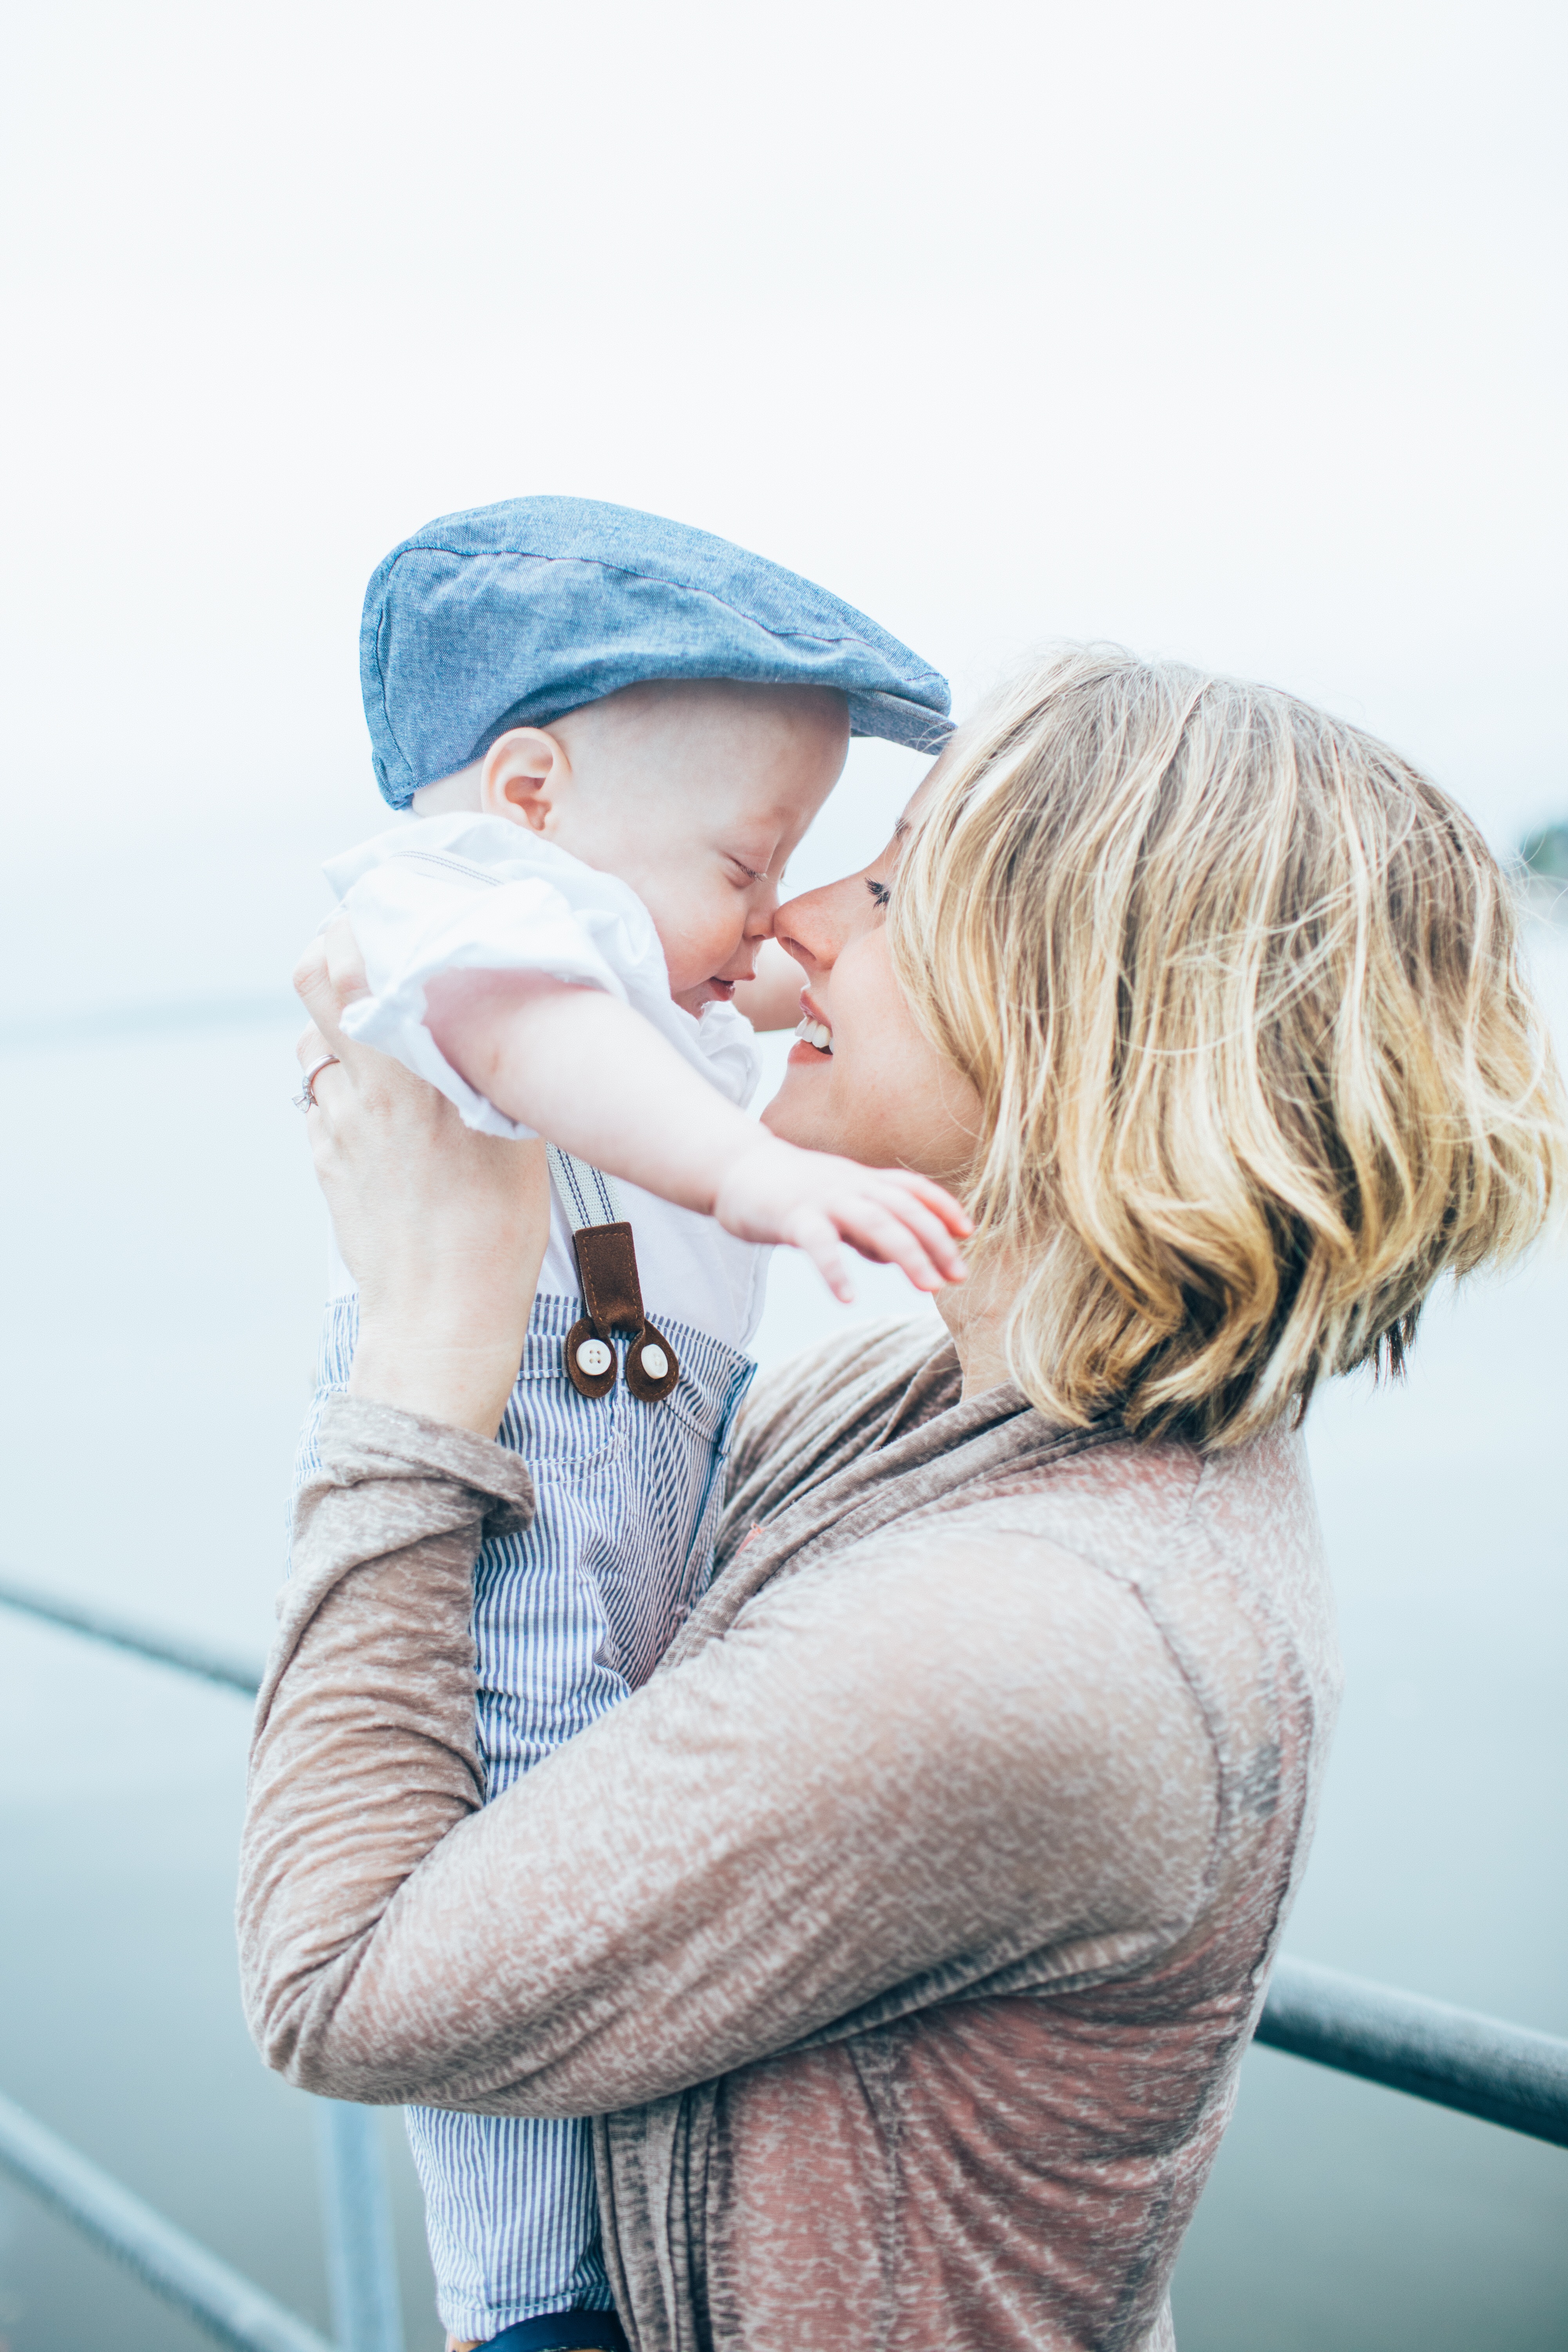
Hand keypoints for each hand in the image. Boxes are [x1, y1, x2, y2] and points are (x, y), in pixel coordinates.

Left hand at [294, 921, 550, 1436]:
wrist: (441, 1321)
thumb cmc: (496, 1236)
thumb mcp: (519, 1138)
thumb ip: (496, 1069)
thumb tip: (502, 1013)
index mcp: (411, 1076)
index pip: (351, 965)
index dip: (360, 922)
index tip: (392, 909)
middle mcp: (361, 1091)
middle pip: (314, 981)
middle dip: (337, 952)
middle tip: (375, 951)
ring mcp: (335, 1128)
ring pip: (317, 1045)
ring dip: (344, 1028)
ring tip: (392, 1041)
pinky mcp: (326, 1163)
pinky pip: (324, 1103)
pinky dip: (349, 1090)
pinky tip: (391, 1115)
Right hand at [711, 1135, 970, 1303]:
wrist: (734, 1168)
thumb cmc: (788, 1191)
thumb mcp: (835, 1204)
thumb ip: (864, 1228)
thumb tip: (892, 1257)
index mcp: (861, 1180)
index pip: (912, 1187)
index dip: (943, 1205)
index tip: (968, 1231)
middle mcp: (850, 1185)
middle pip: (903, 1209)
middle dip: (935, 1241)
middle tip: (957, 1276)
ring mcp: (822, 1198)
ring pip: (874, 1221)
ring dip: (906, 1253)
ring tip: (927, 1287)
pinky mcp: (792, 1216)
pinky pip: (818, 1244)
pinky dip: (835, 1270)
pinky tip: (848, 1297)